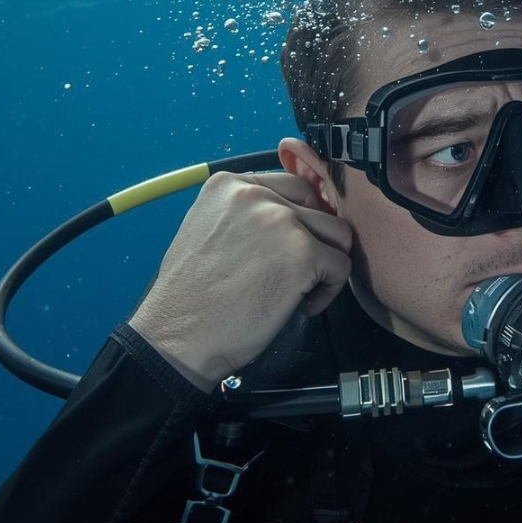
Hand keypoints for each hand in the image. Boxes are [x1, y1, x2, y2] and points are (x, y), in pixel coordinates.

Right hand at [129, 171, 351, 390]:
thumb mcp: (210, 231)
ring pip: (337, 234)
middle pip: (319, 207)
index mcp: (229, 185)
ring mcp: (281, 221)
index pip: (293, 186)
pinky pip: (341, 266)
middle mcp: (256, 194)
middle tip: (294, 271)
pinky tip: (300, 305)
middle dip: (317, 239)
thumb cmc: (194, 296)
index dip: (301, 220)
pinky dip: (328, 291)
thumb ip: (248, 215)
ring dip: (325, 264)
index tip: (288, 248)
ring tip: (297, 290)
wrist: (180, 337)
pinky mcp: (302, 253)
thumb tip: (293, 214)